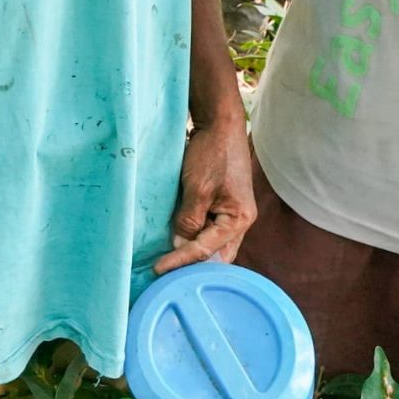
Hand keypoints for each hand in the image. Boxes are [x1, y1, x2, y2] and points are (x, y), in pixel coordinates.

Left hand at [156, 118, 256, 272]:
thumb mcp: (197, 189)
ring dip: (193, 252)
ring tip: (170, 263)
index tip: (158, 269)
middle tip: (168, 274)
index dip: (181, 260)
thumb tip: (179, 245)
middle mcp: (240, 220)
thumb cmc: (212, 153)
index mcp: (239, 219)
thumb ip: (189, 220)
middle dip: (194, 266)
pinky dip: (194, 237)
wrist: (219, 123)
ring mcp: (232, 213)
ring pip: (213, 244)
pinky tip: (178, 242)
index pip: (208, 250)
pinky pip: (208, 229)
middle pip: (217, 255)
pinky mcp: (222, 204)